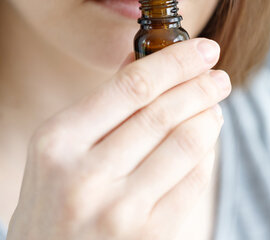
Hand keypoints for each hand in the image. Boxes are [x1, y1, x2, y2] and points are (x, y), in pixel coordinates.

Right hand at [6, 38, 230, 239]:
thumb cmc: (52, 200)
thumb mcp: (58, 149)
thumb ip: (101, 106)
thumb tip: (144, 61)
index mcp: (58, 140)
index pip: (132, 86)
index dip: (174, 61)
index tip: (201, 48)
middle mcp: (85, 175)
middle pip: (163, 111)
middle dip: (199, 85)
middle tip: (217, 73)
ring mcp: (119, 210)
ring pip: (185, 143)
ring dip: (209, 115)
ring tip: (213, 106)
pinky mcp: (149, 236)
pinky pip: (194, 182)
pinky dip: (207, 153)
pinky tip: (206, 142)